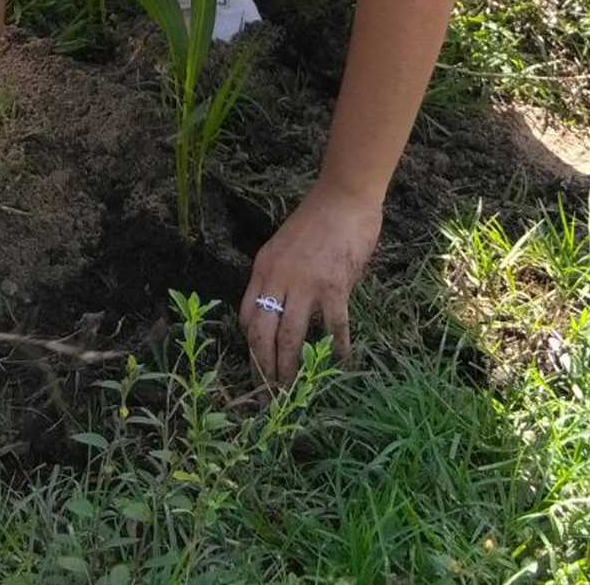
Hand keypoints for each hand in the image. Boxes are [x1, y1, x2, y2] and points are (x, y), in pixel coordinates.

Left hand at [241, 181, 382, 385]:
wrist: (342, 198)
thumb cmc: (317, 221)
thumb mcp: (283, 247)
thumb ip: (281, 277)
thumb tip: (284, 310)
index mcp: (262, 268)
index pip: (247, 315)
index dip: (251, 344)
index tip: (257, 364)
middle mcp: (277, 278)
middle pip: (261, 332)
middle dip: (262, 366)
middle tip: (268, 391)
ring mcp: (304, 283)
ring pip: (289, 336)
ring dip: (289, 366)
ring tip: (291, 388)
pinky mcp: (333, 286)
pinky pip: (333, 326)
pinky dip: (336, 346)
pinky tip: (340, 359)